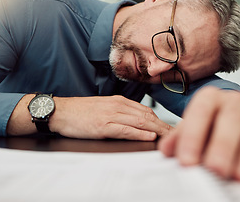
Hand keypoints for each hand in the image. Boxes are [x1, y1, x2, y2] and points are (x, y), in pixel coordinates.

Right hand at [49, 95, 171, 140]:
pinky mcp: (103, 125)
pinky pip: (125, 129)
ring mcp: (111, 115)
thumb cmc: (81, 111)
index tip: (172, 128)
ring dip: (158, 130)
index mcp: (119, 101)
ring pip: (140, 122)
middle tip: (178, 134)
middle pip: (147, 116)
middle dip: (164, 126)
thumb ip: (120, 112)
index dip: (161, 120)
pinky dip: (139, 133)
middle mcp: (118, 105)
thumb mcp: (104, 107)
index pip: (146, 111)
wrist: (61, 111)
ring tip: (171, 137)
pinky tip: (149, 136)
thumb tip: (136, 121)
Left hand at [158, 86, 239, 180]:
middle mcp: (234, 101)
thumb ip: (179, 138)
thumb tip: (166, 150)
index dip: (192, 136)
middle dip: (223, 145)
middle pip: (230, 119)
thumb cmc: (211, 123)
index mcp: (210, 98)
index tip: (187, 161)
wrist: (233, 114)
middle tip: (215, 170)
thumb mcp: (192, 127)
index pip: (200, 112)